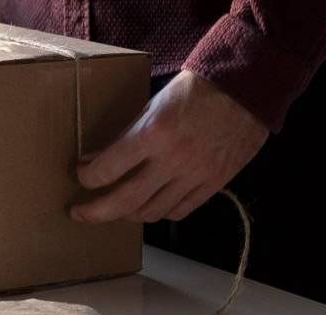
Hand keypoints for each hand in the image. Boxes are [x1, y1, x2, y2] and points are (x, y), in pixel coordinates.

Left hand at [72, 71, 269, 222]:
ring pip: (151, 213)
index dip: (87, 177)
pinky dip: (160, 212)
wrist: (245, 89)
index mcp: (154, 132)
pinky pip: (179, 211)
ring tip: (118, 208)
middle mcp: (173, 159)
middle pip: (124, 202)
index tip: (81, 175)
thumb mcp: (154, 105)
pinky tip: (151, 205)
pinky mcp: (214, 184)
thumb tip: (96, 160)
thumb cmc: (196, 90)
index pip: (107, 169)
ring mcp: (195, 175)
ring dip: (128, 214)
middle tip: (79, 213)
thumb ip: (127, 135)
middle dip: (95, 212)